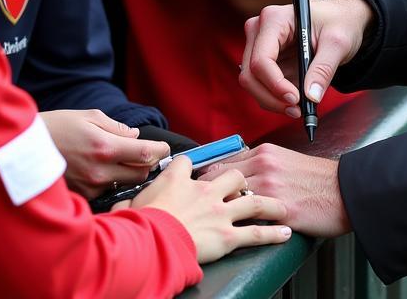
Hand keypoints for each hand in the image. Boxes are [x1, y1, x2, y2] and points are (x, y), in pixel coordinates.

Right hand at [40, 109, 169, 197]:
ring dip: (126, 172)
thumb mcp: (88, 117)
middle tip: (143, 152)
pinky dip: (108, 180)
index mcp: (104, 148)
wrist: (21, 151)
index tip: (165, 147)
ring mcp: (90, 187)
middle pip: (140, 174)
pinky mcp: (82, 197)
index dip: (160, 151)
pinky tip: (96, 169)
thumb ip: (116, 127)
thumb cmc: (56, 128)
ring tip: (113, 159)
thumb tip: (134, 136)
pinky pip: (105, 190)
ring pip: (123, 183)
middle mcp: (99, 172)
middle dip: (146, 163)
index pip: (145, 154)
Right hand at [130, 156, 290, 261]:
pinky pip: (255, 232)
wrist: (148, 243)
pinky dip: (272, 233)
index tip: (192, 171)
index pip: (186, 163)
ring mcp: (219, 212)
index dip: (189, 166)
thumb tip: (121, 207)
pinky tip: (284, 232)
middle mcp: (204, 191)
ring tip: (283, 205)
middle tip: (249, 184)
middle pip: (233, 174)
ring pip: (254, 199)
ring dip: (271, 203)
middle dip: (243, 178)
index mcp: (178, 181)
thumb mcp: (129, 206)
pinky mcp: (226, 236)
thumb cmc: (136, 225)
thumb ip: (131, 203)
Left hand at [208, 144, 349, 237]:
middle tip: (201, 208)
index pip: (225, 162)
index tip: (202, 187)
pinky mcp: (277, 209)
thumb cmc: (318, 178)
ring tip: (213, 221)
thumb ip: (264, 163)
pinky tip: (235, 231)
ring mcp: (269, 187)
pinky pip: (248, 217)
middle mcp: (264, 165)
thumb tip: (243, 174)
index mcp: (266, 152)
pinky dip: (239, 224)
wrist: (344, 189)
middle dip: (208, 194)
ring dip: (220, 209)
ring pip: (230, 197)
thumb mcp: (288, 160)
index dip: (211, 177)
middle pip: (220, 178)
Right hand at [239, 0, 372, 116]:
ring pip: (252, 83)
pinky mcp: (264, 59)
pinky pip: (261, 85)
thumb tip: (311, 96)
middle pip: (251, 74)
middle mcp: (260, 30)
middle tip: (297, 110)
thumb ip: (324, 69)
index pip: (261, 59)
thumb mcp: (337, 43)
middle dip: (271, 97)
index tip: (296, 99)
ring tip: (299, 107)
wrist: (340, 18)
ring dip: (272, 101)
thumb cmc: (338, 22)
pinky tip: (295, 99)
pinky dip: (275, 98)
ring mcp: (259, 45)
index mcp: (275, 19)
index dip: (275, 84)